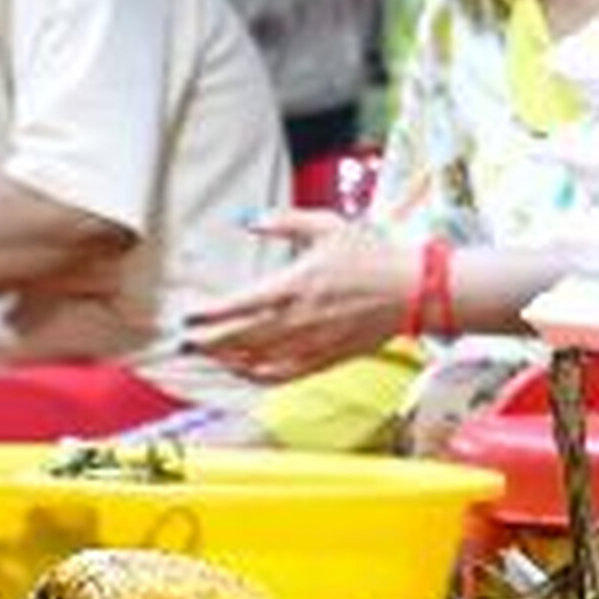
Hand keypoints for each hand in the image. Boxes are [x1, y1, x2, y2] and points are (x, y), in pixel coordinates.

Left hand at [180, 210, 412, 380]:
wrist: (412, 290)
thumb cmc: (371, 255)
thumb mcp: (326, 225)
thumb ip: (284, 222)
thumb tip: (250, 221)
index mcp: (294, 284)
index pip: (239, 305)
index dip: (209, 314)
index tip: (189, 317)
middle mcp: (298, 319)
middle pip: (240, 338)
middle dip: (208, 343)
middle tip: (186, 344)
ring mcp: (311, 343)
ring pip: (256, 360)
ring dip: (227, 360)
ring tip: (208, 357)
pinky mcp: (325, 360)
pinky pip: (282, 376)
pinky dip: (257, 377)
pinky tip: (242, 372)